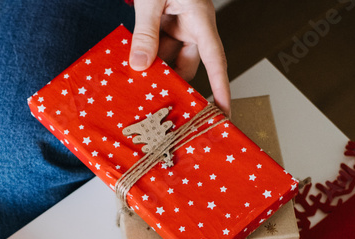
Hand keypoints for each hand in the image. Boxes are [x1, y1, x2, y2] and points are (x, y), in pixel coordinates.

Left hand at [129, 0, 230, 114]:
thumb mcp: (151, 1)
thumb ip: (146, 32)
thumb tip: (140, 65)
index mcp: (201, 20)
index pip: (215, 61)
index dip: (220, 89)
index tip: (222, 112)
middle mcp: (194, 26)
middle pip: (187, 67)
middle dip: (171, 83)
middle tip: (154, 101)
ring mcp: (180, 26)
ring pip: (169, 59)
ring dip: (153, 69)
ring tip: (135, 80)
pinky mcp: (166, 23)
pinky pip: (158, 47)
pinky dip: (145, 55)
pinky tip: (131, 63)